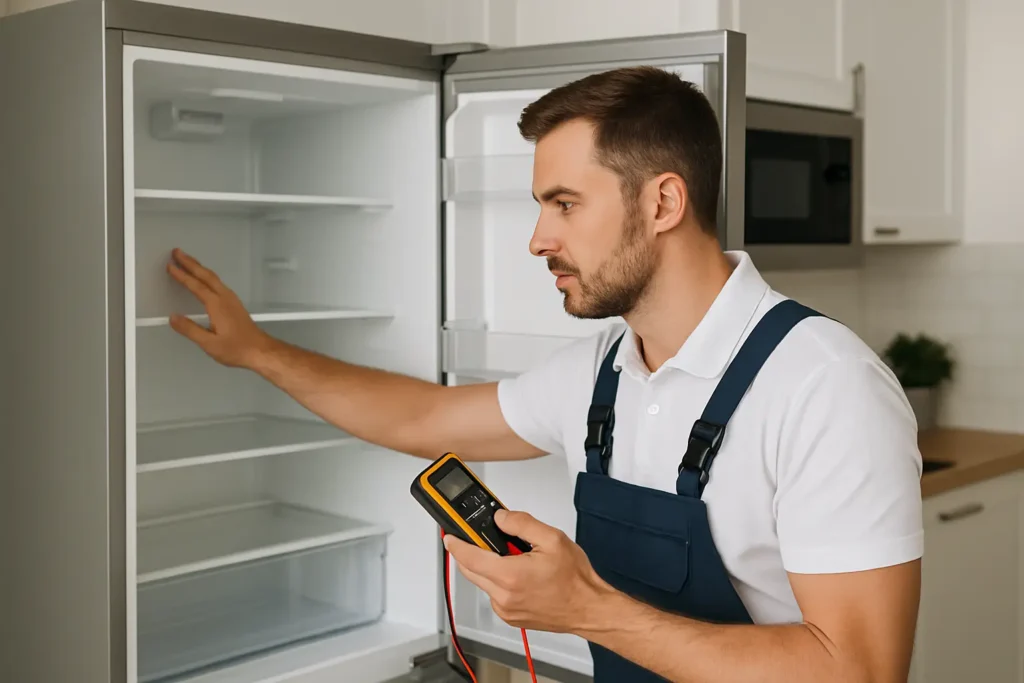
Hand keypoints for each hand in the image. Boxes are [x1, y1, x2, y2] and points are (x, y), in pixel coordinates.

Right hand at [166, 248, 274, 367]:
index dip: (182, 275)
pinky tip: (205, 279)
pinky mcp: (235, 304)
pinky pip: (218, 283)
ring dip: (199, 268)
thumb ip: (190, 330)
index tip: (170, 265)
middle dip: (191, 263)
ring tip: (187, 261)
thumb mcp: (209, 343)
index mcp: (217, 305)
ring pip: (214, 278)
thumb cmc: (235, 349)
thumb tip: (172, 317)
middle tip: (177, 252)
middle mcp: (225, 297)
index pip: (196, 286)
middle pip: (206, 275)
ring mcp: (232, 299)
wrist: (261, 351)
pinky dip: (207, 276)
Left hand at [443, 509, 611, 633]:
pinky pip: (494, 594)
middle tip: (482, 537)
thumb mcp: (552, 539)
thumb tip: (500, 517)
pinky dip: (498, 580)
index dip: (456, 543)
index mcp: (510, 575)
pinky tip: (518, 573)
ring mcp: (505, 609)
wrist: (588, 608)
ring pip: (482, 582)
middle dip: (471, 551)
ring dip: (487, 566)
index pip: (469, 557)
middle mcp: (504, 596)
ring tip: (512, 556)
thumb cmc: (575, 579)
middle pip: (471, 570)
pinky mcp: (510, 616)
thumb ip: (521, 524)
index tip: (449, 535)